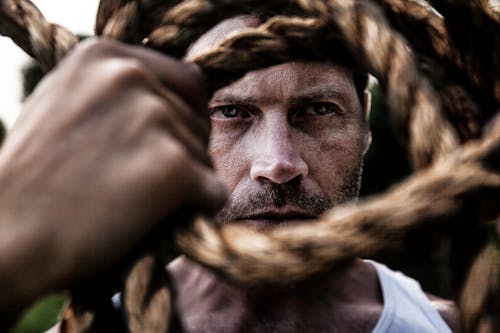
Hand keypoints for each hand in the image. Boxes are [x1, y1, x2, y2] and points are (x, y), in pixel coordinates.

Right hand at [0, 39, 225, 312]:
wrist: (10, 235)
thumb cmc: (33, 179)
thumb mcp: (64, 104)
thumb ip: (113, 91)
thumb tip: (165, 93)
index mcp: (106, 55)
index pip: (187, 79)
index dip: (185, 114)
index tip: (168, 141)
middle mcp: (133, 75)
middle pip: (198, 118)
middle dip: (185, 150)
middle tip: (148, 179)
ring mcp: (155, 118)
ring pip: (205, 156)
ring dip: (186, 182)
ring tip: (138, 201)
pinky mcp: (174, 165)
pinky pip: (213, 191)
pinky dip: (197, 209)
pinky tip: (160, 220)